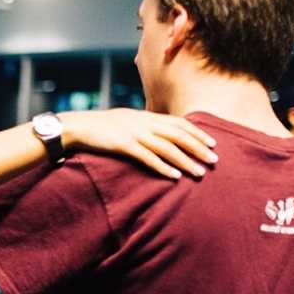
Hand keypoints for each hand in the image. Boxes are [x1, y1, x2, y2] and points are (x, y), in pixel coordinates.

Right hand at [59, 109, 217, 178]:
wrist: (78, 126)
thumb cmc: (101, 127)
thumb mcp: (126, 121)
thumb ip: (144, 126)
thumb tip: (159, 135)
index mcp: (146, 117)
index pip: (179, 123)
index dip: (198, 133)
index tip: (213, 144)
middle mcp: (144, 123)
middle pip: (178, 135)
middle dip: (198, 148)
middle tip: (215, 161)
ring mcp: (135, 134)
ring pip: (167, 148)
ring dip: (186, 161)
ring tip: (200, 172)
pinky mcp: (124, 145)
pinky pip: (148, 157)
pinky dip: (163, 167)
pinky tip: (175, 176)